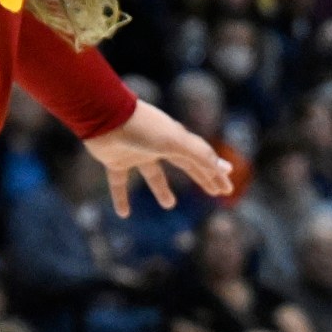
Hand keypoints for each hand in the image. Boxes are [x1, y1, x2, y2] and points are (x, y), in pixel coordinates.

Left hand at [81, 99, 235, 215]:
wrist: (104, 116)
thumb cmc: (143, 127)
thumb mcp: (174, 142)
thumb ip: (198, 155)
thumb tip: (221, 170)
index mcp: (176, 139)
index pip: (201, 159)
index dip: (215, 173)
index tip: (226, 188)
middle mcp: (159, 145)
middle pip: (185, 164)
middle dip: (201, 178)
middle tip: (214, 193)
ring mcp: (137, 153)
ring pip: (153, 175)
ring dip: (162, 190)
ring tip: (170, 206)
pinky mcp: (116, 161)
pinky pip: (120, 183)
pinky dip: (121, 198)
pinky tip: (124, 214)